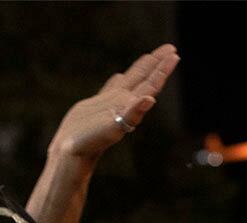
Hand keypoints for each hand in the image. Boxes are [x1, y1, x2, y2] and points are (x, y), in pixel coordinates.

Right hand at [48, 43, 179, 161]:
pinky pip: (112, 89)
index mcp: (130, 106)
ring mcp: (111, 104)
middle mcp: (124, 103)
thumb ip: (132, 114)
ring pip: (129, 82)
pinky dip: (119, 81)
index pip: (151, 84)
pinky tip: (120, 76)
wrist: (71, 151)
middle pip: (144, 79)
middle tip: (171, 47)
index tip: (174, 53)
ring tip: (150, 57)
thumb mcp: (112, 128)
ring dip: (142, 69)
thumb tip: (150, 99)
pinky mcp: (98, 106)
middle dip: (157, 63)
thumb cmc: (91, 142)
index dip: (162, 69)